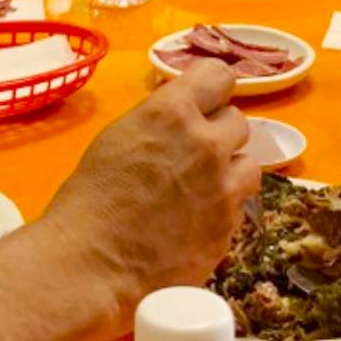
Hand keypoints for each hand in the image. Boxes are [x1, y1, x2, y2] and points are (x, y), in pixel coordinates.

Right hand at [41, 60, 257, 319]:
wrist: (92, 264)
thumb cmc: (89, 200)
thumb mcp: (119, 139)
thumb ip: (159, 122)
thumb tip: (180, 122)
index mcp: (172, 112)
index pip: (218, 75)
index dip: (211, 90)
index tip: (204, 103)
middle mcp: (206, 143)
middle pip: (238, 121)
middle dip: (219, 134)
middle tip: (195, 154)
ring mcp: (223, 187)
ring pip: (250, 164)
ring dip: (231, 171)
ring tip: (204, 189)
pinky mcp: (229, 227)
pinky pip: (240, 206)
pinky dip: (224, 209)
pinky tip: (196, 222)